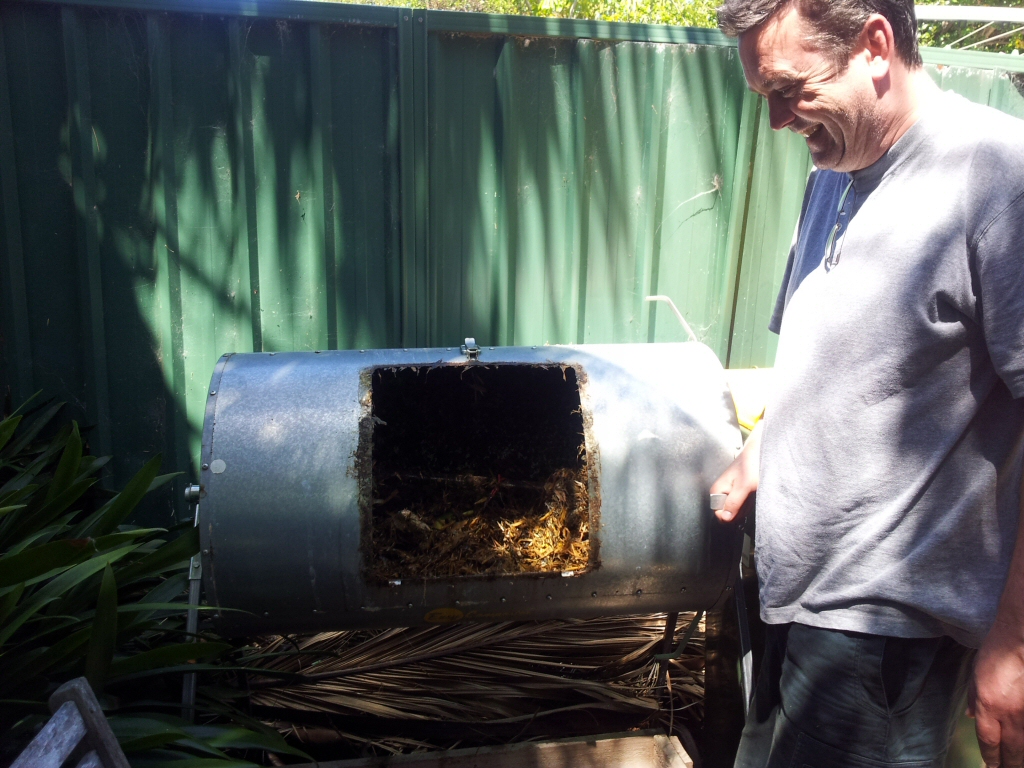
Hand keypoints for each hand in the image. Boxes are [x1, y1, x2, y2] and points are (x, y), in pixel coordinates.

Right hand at [710, 420, 761, 522]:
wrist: (759, 451)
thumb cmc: (751, 464)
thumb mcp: (745, 485)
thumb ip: (734, 502)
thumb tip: (725, 518)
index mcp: (717, 490)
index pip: (720, 514)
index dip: (731, 515)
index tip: (742, 505)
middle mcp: (722, 493)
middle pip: (729, 514)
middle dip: (741, 509)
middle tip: (749, 497)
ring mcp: (730, 493)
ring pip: (737, 511)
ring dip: (747, 506)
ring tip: (752, 493)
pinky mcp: (739, 493)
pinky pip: (743, 506)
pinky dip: (750, 502)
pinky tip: (753, 494)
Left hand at [970, 618, 1023, 767]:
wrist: (1020, 640)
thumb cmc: (997, 653)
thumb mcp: (975, 675)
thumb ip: (973, 699)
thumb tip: (970, 717)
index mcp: (989, 706)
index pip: (989, 741)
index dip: (990, 757)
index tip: (990, 765)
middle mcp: (1010, 714)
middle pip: (1011, 750)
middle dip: (1008, 765)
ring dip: (1021, 757)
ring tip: (1017, 764)